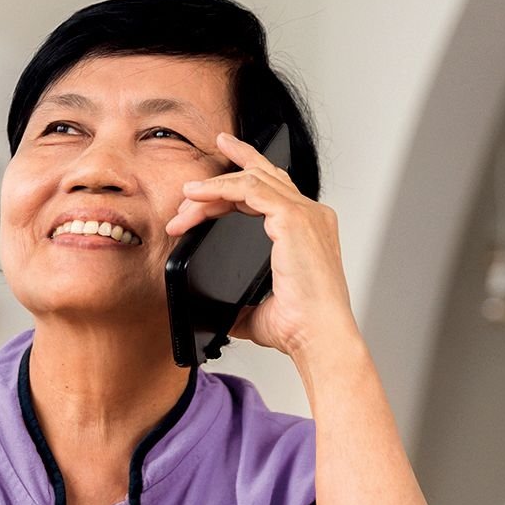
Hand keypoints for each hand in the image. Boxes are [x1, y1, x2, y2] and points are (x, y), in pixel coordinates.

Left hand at [165, 132, 356, 356]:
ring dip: (213, 187)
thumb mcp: (258, 309)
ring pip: (251, 180)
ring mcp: (305, 214)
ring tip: (186, 197)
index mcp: (308, 230)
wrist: (318, 336)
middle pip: (264, 175)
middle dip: (227, 168)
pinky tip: (197, 197)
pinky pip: (250, 190)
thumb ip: (239, 302)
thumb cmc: (300, 326)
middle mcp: (311, 215)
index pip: (274, 189)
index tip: (209, 185)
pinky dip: (220, 189)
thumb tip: (215, 310)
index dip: (240, 180)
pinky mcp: (293, 219)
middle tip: (193, 180)